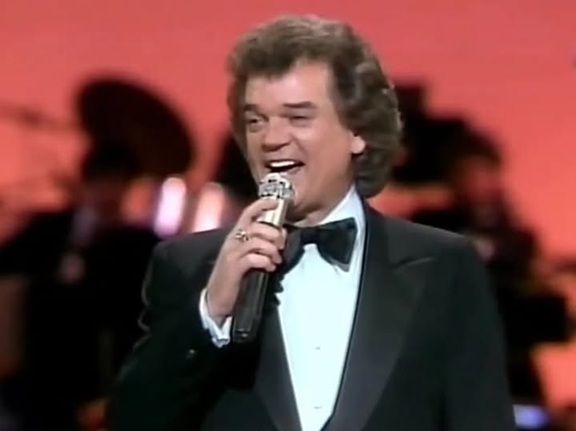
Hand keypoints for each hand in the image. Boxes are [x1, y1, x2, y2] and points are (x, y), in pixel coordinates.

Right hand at [205, 199, 285, 324]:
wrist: (217, 300)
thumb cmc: (235, 277)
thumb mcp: (247, 256)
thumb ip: (261, 244)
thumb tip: (282, 234)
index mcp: (236, 235)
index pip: (248, 213)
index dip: (262, 204)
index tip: (277, 203)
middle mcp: (232, 241)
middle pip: (256, 226)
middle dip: (273, 233)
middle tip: (281, 245)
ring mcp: (231, 254)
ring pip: (256, 241)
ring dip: (271, 249)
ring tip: (276, 260)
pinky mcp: (233, 268)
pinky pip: (253, 258)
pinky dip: (265, 261)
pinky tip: (269, 268)